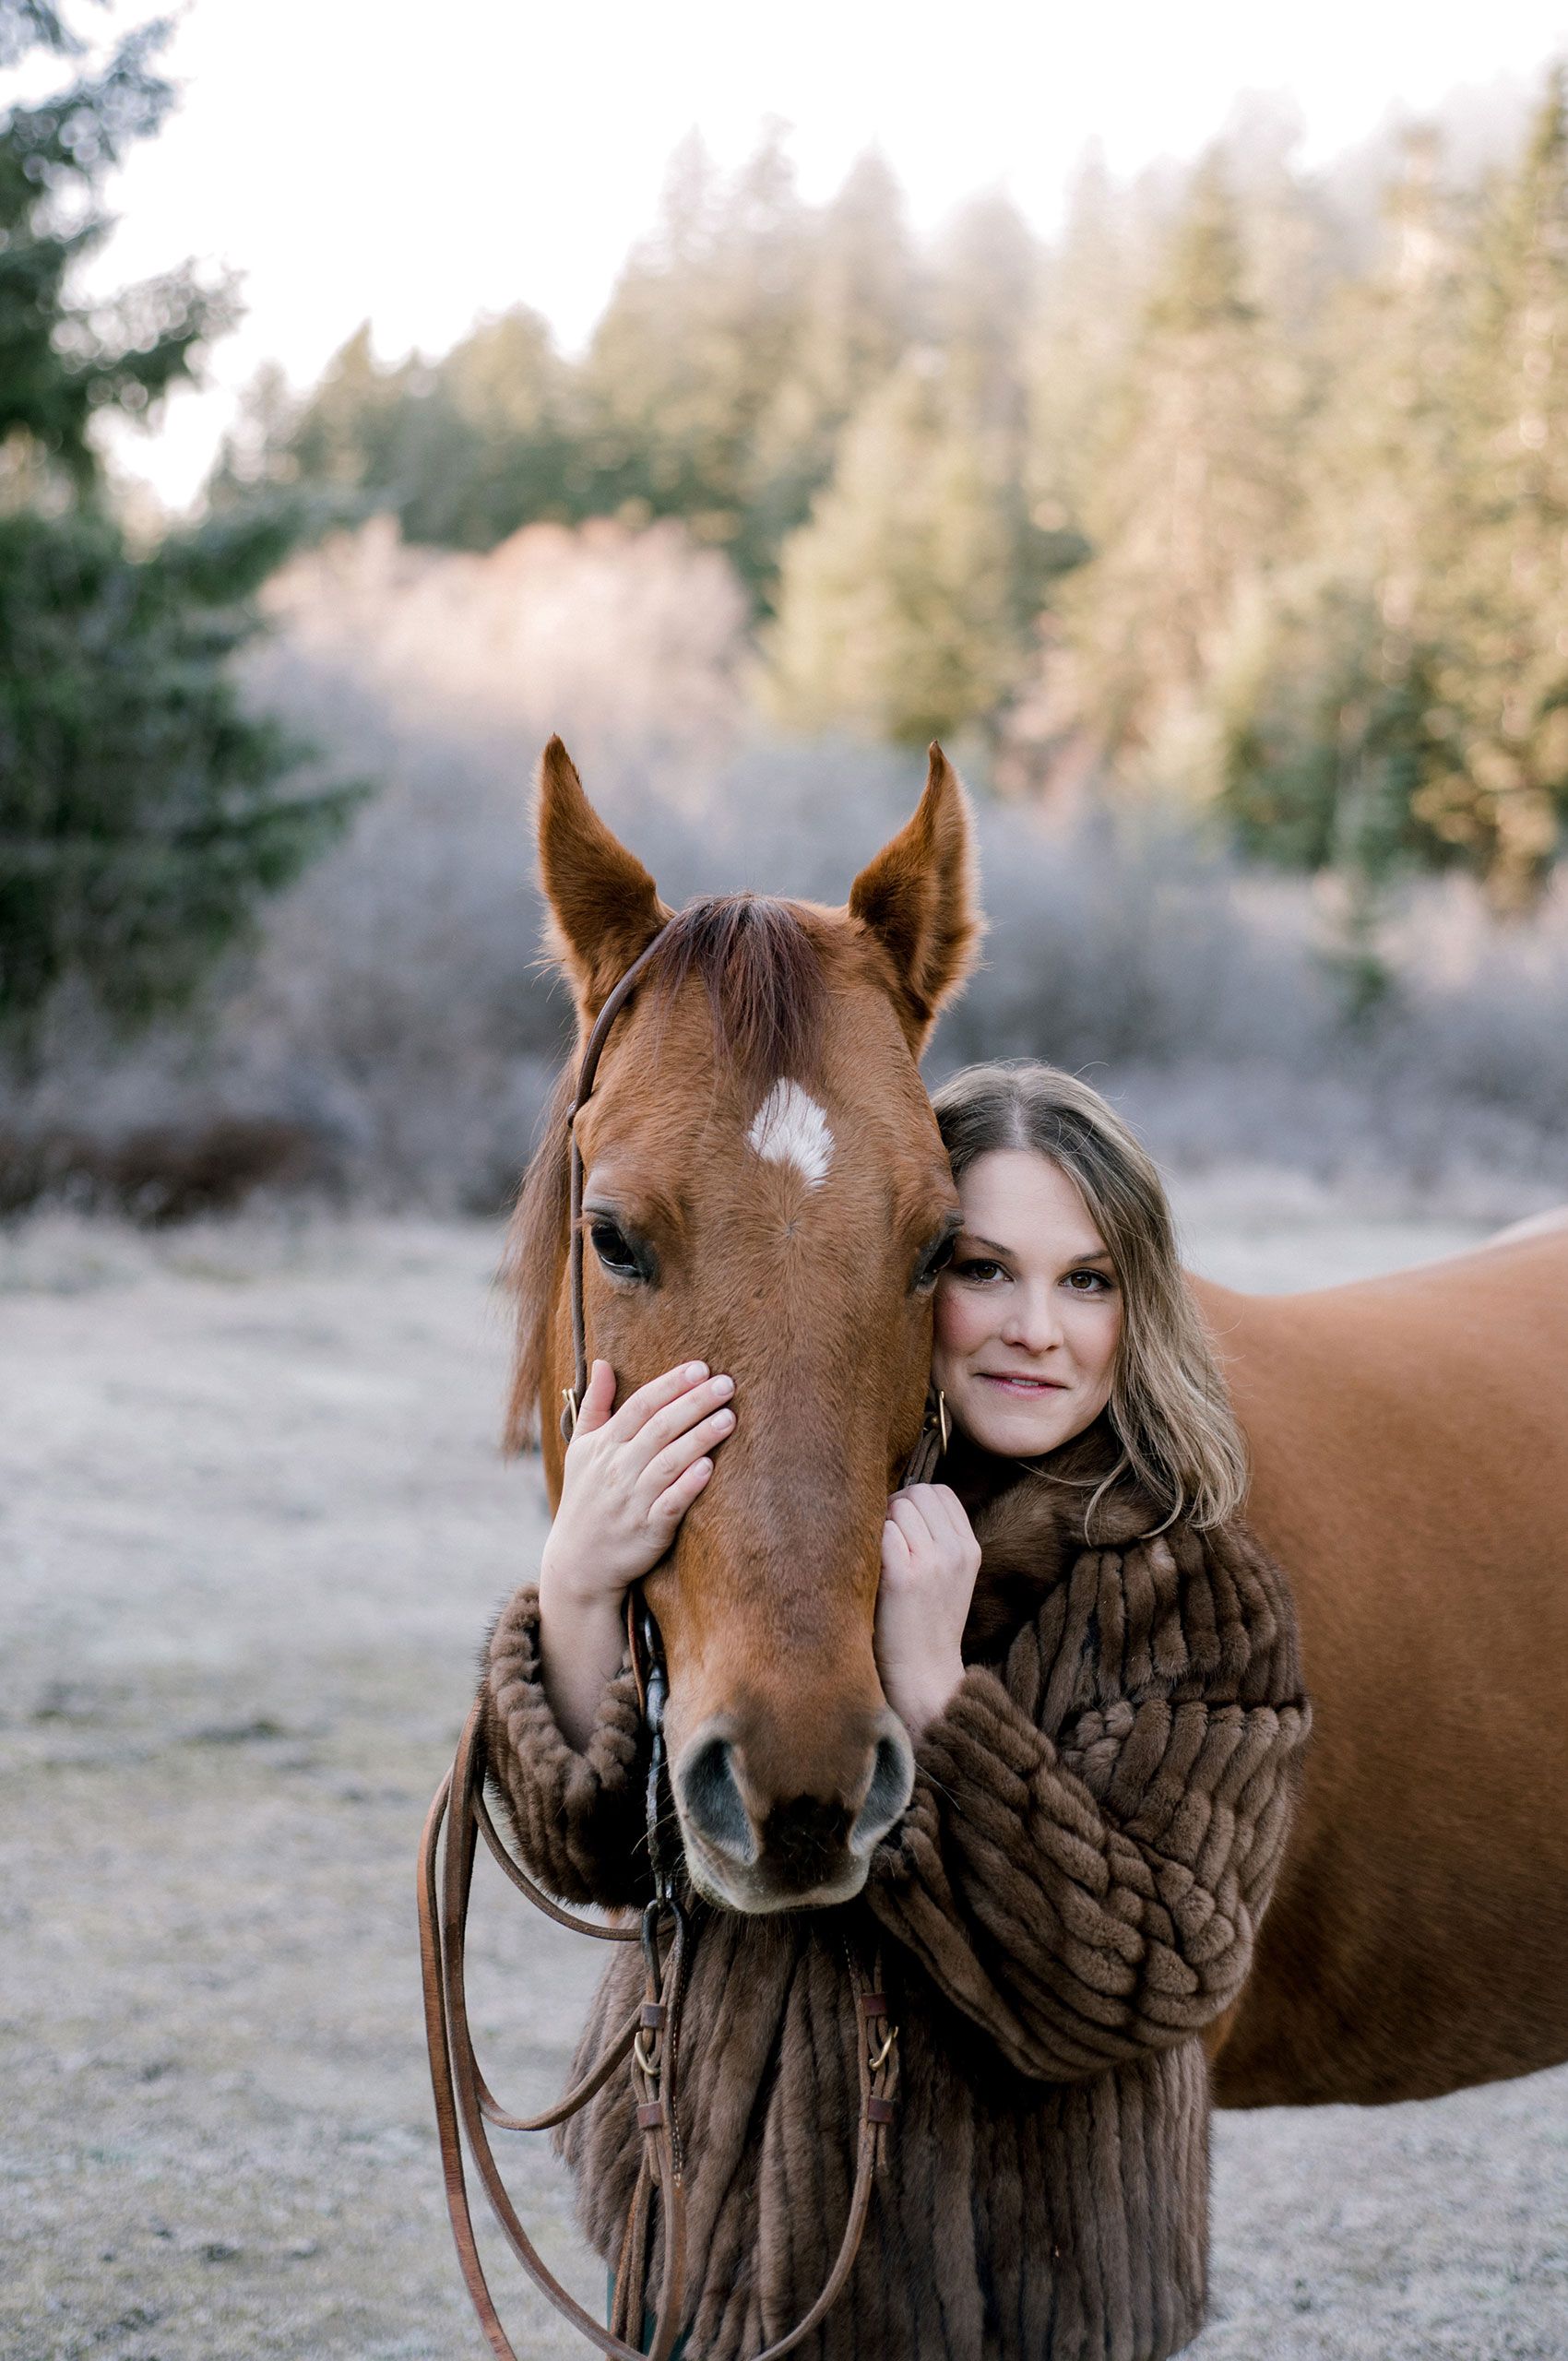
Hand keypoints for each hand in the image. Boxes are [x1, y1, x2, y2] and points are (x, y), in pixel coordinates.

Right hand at [540, 1357, 735, 1613]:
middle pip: (660, 1428)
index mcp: (604, 1445)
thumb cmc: (585, 1498)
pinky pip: (670, 1503)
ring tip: (729, 1418)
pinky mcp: (648, 1529)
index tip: (700, 1367)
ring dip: (700, 1437)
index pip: (640, 1406)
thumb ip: (594, 1405)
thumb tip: (603, 1362)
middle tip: (726, 1383)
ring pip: (669, 1462)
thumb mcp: (580, 1449)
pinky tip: (709, 1467)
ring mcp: (632, 1499)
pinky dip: (688, 1485)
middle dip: (694, 1402)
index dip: (671, 1384)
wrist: (578, 1563)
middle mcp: (617, 1469)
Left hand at [875, 1483, 980, 1742]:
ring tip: (876, 1555)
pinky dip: (869, 1541)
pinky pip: (881, 1530)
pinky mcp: (903, 1577)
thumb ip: (939, 1538)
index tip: (901, 1525)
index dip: (915, 1500)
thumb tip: (902, 1499)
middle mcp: (955, 1551)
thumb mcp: (952, 1577)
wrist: (925, 1676)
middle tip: (882, 1539)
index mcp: (970, 1548)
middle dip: (894, 1506)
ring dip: (879, 1522)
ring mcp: (931, 1563)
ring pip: (897, 1506)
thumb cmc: (927, 1624)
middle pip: (917, 1493)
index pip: (941, 1492)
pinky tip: (868, 1567)